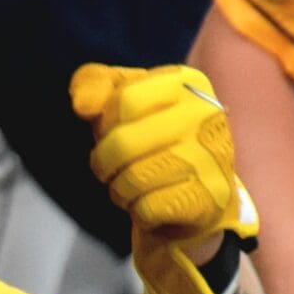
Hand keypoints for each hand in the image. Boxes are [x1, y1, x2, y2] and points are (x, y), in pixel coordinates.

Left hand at [70, 63, 259, 293]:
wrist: (194, 203)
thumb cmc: (150, 146)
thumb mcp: (121, 105)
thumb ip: (97, 84)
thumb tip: (81, 103)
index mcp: (186, 82)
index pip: (123, 98)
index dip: (103, 122)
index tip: (109, 132)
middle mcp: (206, 114)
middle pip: (122, 141)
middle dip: (105, 163)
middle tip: (113, 170)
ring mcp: (212, 157)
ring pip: (133, 177)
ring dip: (121, 189)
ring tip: (134, 187)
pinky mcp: (209, 198)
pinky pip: (148, 207)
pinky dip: (139, 211)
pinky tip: (152, 206)